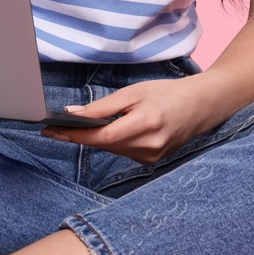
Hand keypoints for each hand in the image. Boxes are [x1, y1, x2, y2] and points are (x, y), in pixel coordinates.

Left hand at [40, 75, 224, 163]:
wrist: (201, 106)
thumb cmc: (167, 94)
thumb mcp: (133, 93)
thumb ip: (102, 107)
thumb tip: (72, 114)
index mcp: (146, 124)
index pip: (102, 136)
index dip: (75, 135)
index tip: (52, 131)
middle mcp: (150, 146)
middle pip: (103, 145)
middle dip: (78, 136)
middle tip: (52, 128)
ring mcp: (152, 157)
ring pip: (111, 150)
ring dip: (93, 139)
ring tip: (72, 129)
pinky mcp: (152, 161)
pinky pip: (122, 152)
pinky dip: (110, 142)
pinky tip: (103, 132)